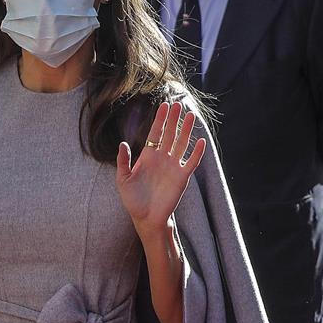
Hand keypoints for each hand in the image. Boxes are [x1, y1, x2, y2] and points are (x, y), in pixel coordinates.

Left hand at [116, 100, 206, 237]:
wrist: (145, 218)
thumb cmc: (133, 200)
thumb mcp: (123, 180)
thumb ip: (123, 162)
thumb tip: (122, 143)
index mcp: (148, 156)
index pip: (155, 133)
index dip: (160, 119)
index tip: (164, 105)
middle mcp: (162, 158)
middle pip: (170, 134)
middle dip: (174, 120)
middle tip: (178, 104)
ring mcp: (173, 167)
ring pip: (181, 144)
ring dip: (186, 130)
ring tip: (191, 115)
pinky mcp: (182, 177)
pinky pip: (191, 162)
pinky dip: (196, 152)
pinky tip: (200, 141)